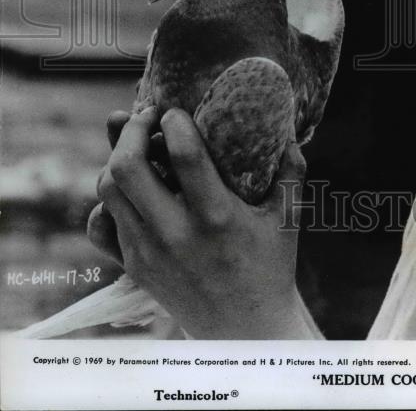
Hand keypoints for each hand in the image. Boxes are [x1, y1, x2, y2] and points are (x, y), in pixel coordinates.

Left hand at [90, 107, 311, 337]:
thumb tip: (285, 127)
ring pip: (108, 191)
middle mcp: (176, 234)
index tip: (176, 110)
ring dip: (117, 158)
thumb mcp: (287, 217)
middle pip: (127, 168)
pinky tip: (129, 190)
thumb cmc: (270, 266)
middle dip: (130, 129)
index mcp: (217, 217)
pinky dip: (107, 201)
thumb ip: (290, 169)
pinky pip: (100, 225)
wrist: (244, 330)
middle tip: (146, 116)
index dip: (173, 121)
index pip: (184, 154)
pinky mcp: (133, 266)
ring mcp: (148, 252)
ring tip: (137, 146)